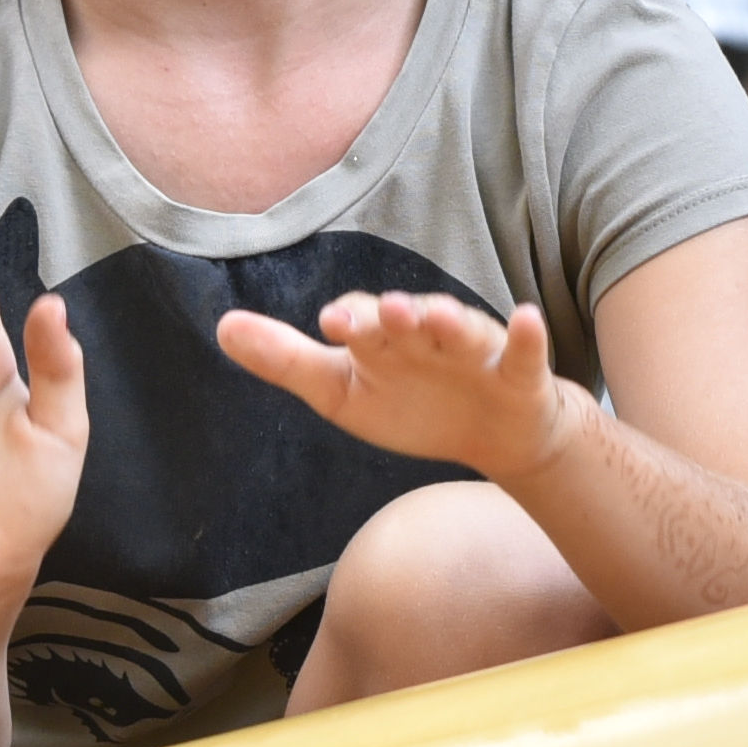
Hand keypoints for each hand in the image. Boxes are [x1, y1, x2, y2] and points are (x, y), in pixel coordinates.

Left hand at [213, 290, 587, 487]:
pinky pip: (523, 350)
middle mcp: (426, 333)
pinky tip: (526, 317)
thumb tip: (221, 327)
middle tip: (380, 312)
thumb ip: (285, 362)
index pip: (361, 320)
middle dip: (394, 316)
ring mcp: (473, 349)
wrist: (492, 433)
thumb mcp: (340, 392)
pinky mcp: (517, 371)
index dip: (350, 321)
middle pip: (408, 318)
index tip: (331, 325)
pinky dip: (525, 334)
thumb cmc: (410, 403)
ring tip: (436, 315)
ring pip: (460, 329)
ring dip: (449, 320)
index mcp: (382, 337)